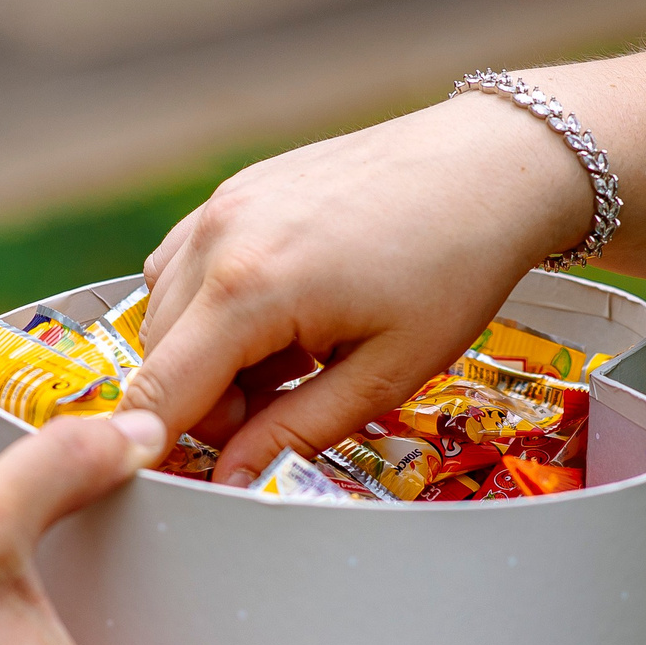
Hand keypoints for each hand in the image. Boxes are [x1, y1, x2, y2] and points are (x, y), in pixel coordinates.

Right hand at [122, 92, 596, 484]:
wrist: (488, 166)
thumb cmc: (454, 265)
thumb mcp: (384, 375)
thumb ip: (295, 431)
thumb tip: (233, 477)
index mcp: (248, 290)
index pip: (158, 393)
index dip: (159, 448)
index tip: (190, 474)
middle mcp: (218, 238)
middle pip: (157, 358)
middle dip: (206, 403)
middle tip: (285, 407)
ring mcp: (222, 205)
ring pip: (165, 312)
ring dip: (207, 353)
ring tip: (294, 355)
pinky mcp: (236, 189)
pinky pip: (186, 264)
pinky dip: (212, 305)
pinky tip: (280, 312)